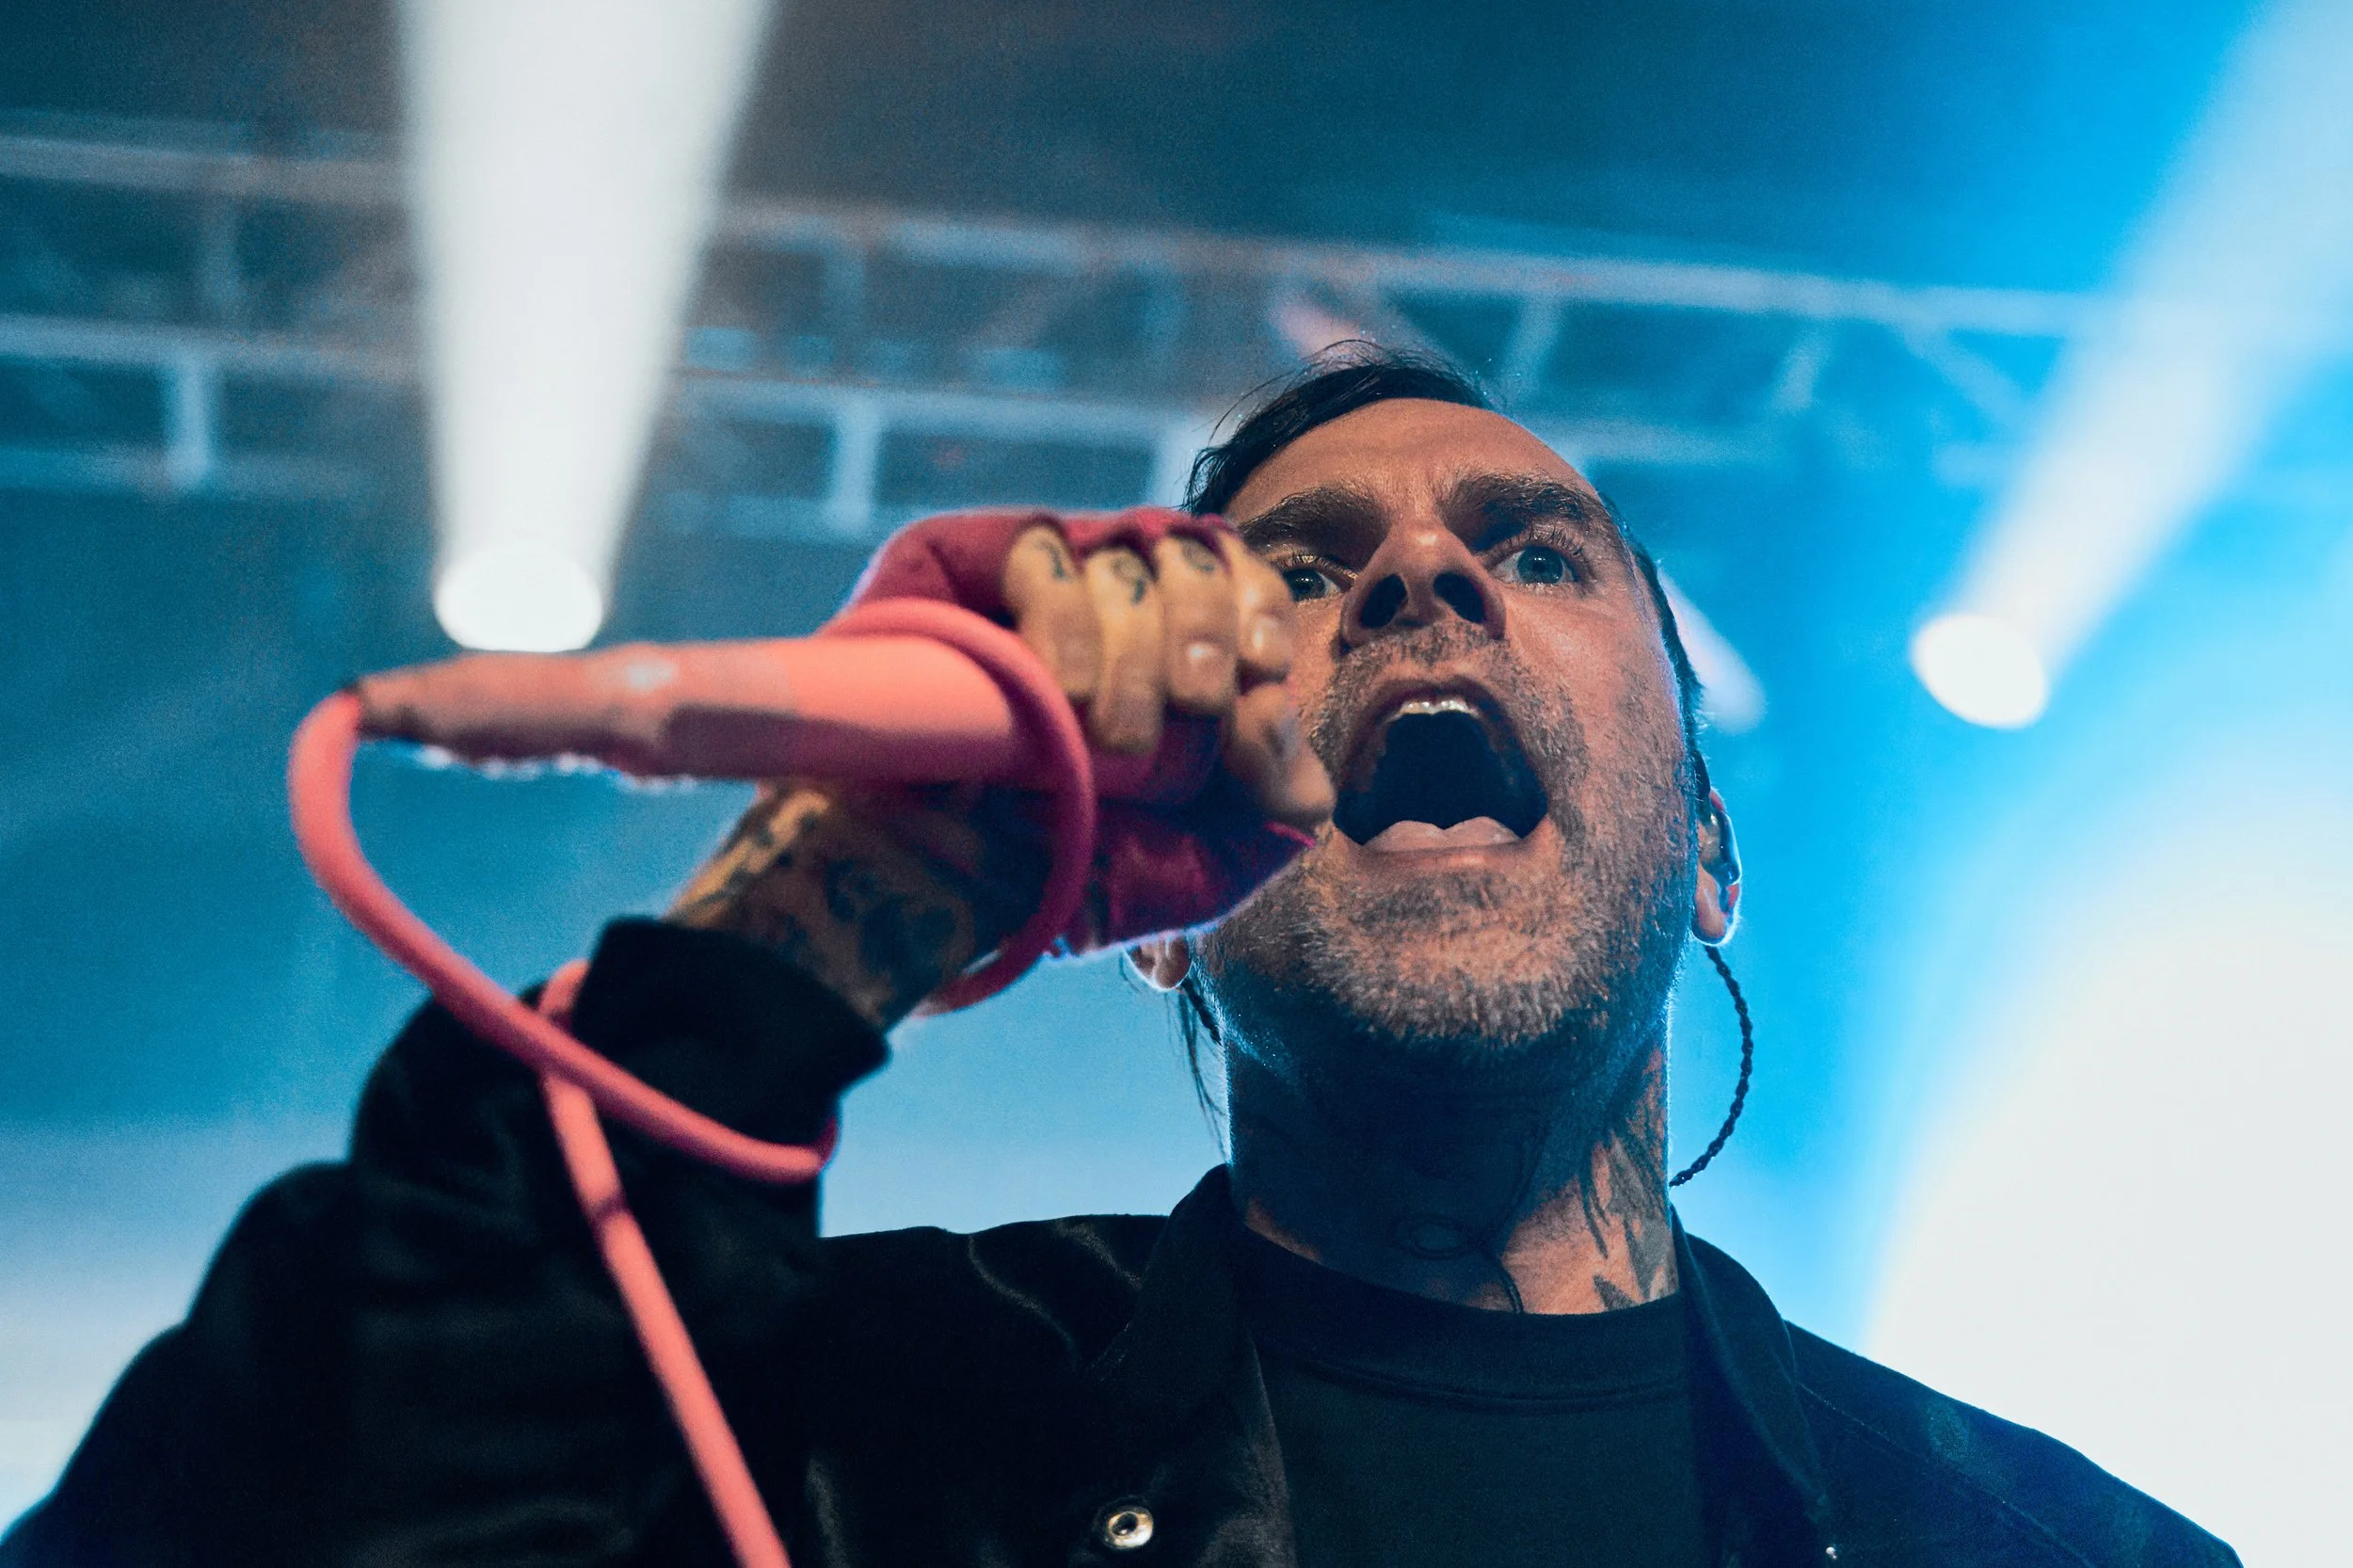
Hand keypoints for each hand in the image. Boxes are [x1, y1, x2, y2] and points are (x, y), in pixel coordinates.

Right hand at [667, 508, 1332, 1029]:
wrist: (935, 894)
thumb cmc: (1063, 877)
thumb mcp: (1204, 866)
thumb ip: (1280, 805)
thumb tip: (1277, 711)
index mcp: (1177, 649)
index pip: (1246, 578)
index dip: (1258, 613)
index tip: (1254, 682)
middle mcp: (1111, 598)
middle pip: (1196, 557)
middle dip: (1203, 640)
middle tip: (1180, 721)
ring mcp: (1037, 574)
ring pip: (1126, 553)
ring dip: (1136, 649)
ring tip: (1113, 742)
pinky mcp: (957, 559)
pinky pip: (1043, 550)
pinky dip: (1067, 621)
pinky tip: (1058, 692)